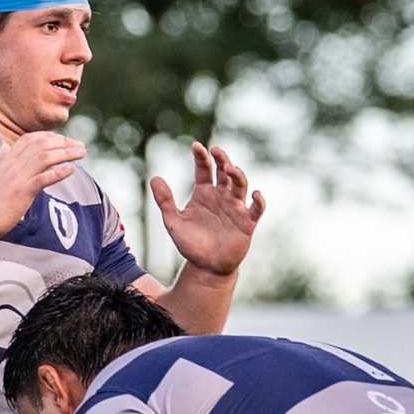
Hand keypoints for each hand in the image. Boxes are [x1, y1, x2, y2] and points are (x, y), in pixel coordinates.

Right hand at [0, 131, 85, 243]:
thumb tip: (4, 150)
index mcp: (3, 161)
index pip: (28, 139)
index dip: (48, 137)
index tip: (62, 140)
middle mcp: (10, 165)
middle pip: (41, 145)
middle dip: (63, 142)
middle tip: (79, 146)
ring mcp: (15, 178)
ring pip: (45, 157)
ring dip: (66, 153)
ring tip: (82, 153)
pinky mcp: (19, 194)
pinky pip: (43, 179)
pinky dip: (59, 172)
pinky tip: (72, 169)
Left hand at [153, 143, 264, 278]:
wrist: (206, 267)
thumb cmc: (190, 244)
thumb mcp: (174, 222)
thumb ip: (165, 201)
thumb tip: (155, 178)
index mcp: (204, 193)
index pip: (204, 169)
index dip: (201, 157)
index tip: (196, 146)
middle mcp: (221, 196)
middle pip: (225, 171)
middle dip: (222, 159)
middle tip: (216, 151)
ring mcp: (235, 207)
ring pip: (240, 185)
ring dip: (237, 175)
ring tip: (230, 169)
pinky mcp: (247, 222)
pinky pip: (256, 209)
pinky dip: (259, 202)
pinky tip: (256, 194)